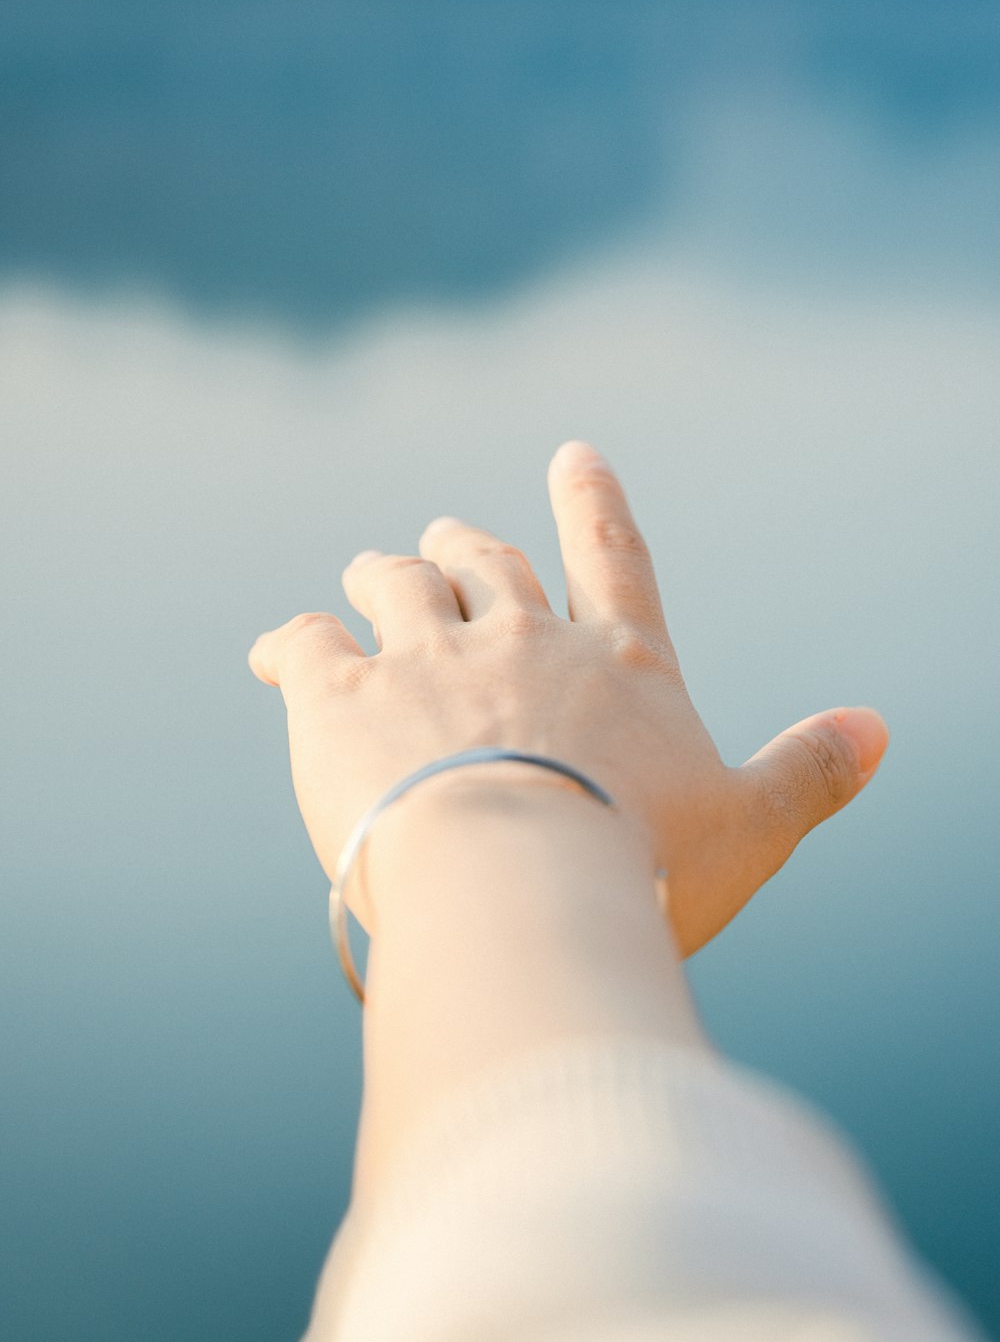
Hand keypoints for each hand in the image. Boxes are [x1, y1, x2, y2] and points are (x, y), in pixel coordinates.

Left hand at [248, 440, 887, 955]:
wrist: (522, 886)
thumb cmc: (645, 864)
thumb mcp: (751, 822)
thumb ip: (812, 769)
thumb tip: (882, 730)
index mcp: (615, 662)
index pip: (611, 556)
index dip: (592, 500)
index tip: (573, 455)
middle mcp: (518, 638)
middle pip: (485, 561)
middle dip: (465, 544)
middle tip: (443, 536)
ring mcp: (426, 657)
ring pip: (395, 583)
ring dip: (381, 573)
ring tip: (365, 571)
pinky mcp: (342, 696)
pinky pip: (309, 642)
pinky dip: (294, 642)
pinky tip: (278, 654)